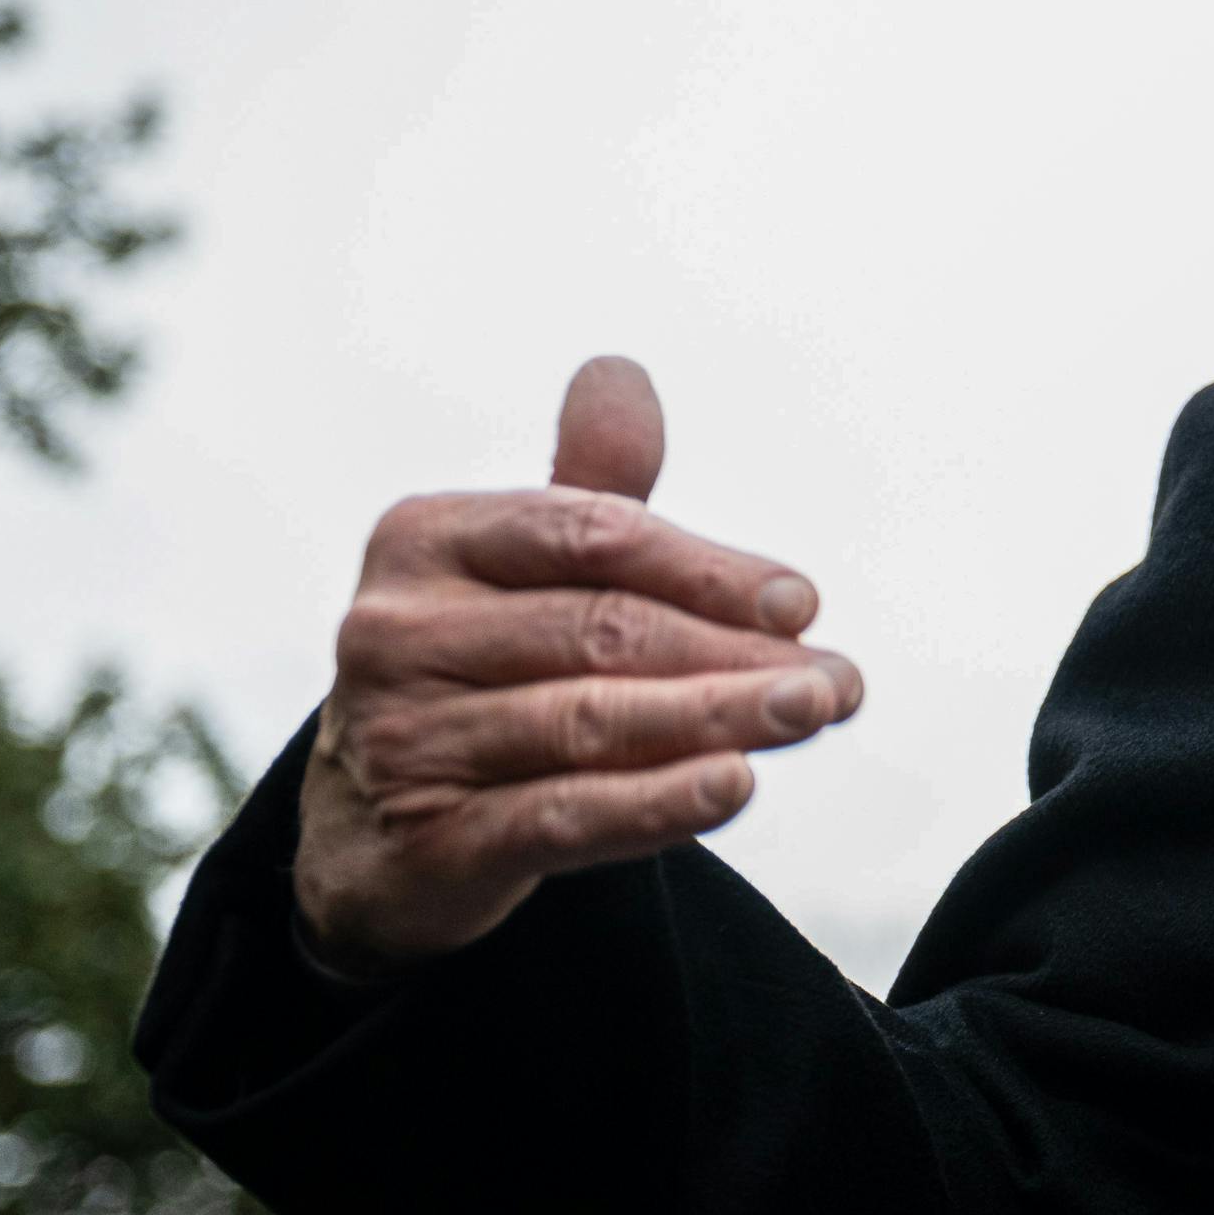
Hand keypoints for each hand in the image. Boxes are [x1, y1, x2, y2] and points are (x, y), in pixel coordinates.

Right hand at [292, 357, 865, 972]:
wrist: (378, 829)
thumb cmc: (482, 671)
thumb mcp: (525, 570)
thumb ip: (590, 488)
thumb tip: (618, 373)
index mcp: (427, 540)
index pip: (589, 537)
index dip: (706, 568)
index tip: (802, 601)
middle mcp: (399, 633)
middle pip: (601, 632)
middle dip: (734, 653)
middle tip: (835, 680)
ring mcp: (402, 739)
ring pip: (591, 723)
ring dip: (719, 720)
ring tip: (810, 715)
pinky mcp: (427, 841)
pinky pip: (562, 815)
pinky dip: (656, 802)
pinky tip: (732, 785)